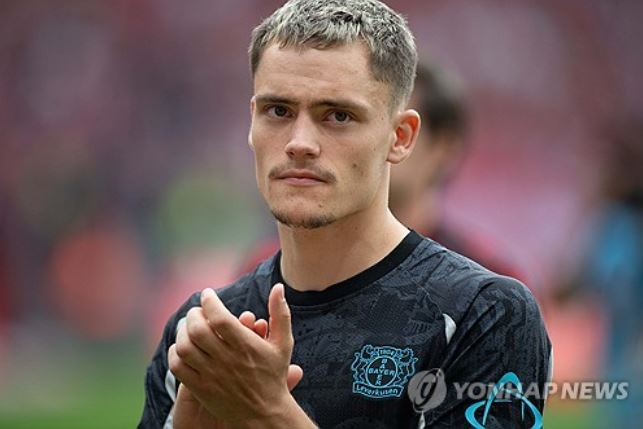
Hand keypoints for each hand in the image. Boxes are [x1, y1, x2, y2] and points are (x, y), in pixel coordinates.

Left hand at [169, 283, 303, 425]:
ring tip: (189, 326)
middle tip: (198, 311)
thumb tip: (278, 287)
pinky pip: (178, 366)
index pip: (220, 318)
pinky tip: (184, 347)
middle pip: (198, 330)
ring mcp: (211, 375)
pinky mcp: (200, 388)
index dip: (210, 302)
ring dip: (183, 331)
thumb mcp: (283, 343)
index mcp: (246, 346)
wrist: (264, 414)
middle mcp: (227, 360)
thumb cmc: (274, 375)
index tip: (208, 294)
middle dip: (194, 314)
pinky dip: (176, 352)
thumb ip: (280, 314)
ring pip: (185, 347)